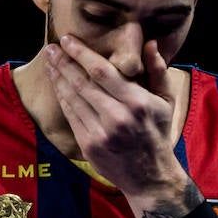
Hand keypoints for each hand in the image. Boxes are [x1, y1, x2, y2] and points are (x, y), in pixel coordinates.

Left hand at [44, 35, 190, 214]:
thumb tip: (150, 43)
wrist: (149, 176)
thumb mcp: (166, 101)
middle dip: (63, 63)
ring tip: (50, 63)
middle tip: (50, 48)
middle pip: (82, 83)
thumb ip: (158, 71)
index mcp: (137, 102)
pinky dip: (63, 99)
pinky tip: (57, 85)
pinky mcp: (88, 145)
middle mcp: (116, 117)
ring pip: (73, 99)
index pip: (102, 72)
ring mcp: (100, 133)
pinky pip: (71, 116)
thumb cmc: (158, 133)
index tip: (67, 40)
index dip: (81, 54)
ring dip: (58, 79)